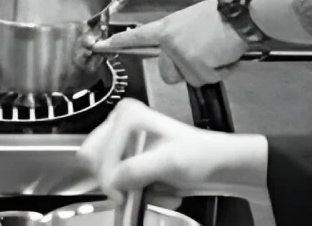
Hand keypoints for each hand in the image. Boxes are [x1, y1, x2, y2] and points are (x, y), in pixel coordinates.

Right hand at [78, 98, 268, 205]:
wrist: (216, 164)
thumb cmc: (198, 155)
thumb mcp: (170, 162)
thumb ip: (137, 170)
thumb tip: (112, 181)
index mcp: (128, 114)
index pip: (100, 152)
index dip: (109, 178)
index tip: (122, 197)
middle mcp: (120, 120)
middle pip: (95, 159)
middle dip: (117, 182)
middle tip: (135, 196)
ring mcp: (122, 136)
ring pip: (105, 172)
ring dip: (129, 189)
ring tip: (156, 190)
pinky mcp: (127, 153)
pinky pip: (117, 178)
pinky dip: (135, 190)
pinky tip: (157, 189)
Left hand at [92, 0, 248, 85]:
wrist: (239, 14)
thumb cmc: (220, 17)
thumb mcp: (190, 22)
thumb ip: (178, 37)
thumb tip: (178, 52)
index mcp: (166, 27)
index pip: (137, 36)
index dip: (118, 42)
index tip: (100, 46)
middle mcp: (169, 41)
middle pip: (167, 75)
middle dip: (185, 71)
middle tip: (202, 54)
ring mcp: (180, 54)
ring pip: (190, 79)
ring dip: (206, 70)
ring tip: (215, 50)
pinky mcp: (195, 65)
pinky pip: (207, 80)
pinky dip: (220, 71)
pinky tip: (223, 54)